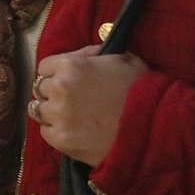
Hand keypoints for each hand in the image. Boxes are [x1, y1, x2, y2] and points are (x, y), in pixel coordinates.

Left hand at [32, 45, 147, 166]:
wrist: (156, 130)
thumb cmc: (142, 91)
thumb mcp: (122, 59)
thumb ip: (94, 54)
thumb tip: (83, 55)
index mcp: (71, 65)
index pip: (45, 67)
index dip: (57, 73)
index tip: (67, 81)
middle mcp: (59, 88)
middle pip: (41, 88)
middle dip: (54, 92)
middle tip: (72, 100)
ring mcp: (59, 115)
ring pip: (38, 110)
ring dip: (51, 112)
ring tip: (70, 116)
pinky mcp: (62, 140)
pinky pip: (45, 132)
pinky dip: (56, 131)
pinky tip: (73, 131)